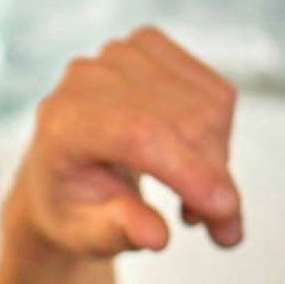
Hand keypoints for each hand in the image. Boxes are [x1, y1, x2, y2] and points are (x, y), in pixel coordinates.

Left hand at [6, 26, 241, 259]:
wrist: (60, 172)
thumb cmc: (70, 206)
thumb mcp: (84, 234)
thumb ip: (117, 232)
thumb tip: (155, 235)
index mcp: (63, 124)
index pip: (139, 133)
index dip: (189, 170)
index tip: (224, 213)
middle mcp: (87, 81)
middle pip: (183, 121)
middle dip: (214, 181)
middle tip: (220, 230)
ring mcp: (118, 57)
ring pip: (207, 108)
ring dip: (217, 162)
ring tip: (192, 203)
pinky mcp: (148, 48)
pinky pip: (213, 91)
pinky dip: (218, 133)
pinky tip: (189, 160)